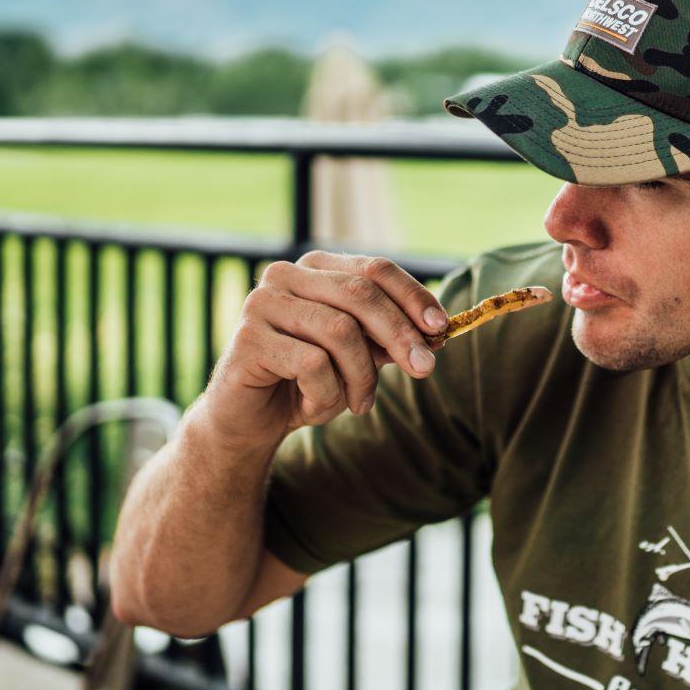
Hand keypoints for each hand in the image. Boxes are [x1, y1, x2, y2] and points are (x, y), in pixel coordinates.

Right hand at [203, 252, 448, 442]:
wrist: (249, 421)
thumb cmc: (304, 382)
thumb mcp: (356, 357)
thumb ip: (388, 338)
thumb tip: (437, 331)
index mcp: (315, 268)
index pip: (375, 269)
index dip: (413, 296)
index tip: (441, 328)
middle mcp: (285, 275)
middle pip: (361, 294)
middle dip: (400, 335)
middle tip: (424, 369)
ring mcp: (262, 303)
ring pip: (341, 332)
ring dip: (361, 377)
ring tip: (357, 403)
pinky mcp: (249, 338)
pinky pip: (313, 364)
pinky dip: (327, 394)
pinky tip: (314, 406)